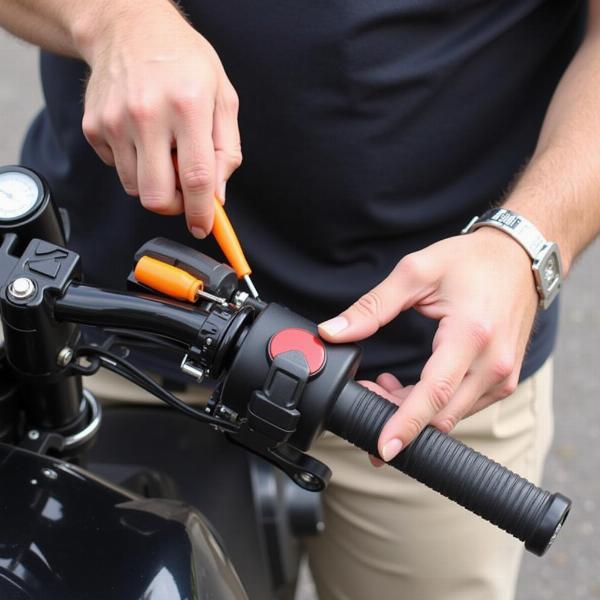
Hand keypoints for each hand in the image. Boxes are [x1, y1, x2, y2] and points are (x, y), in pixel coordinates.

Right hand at [80, 1, 240, 236]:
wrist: (128, 26)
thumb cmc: (182, 60)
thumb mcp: (223, 97)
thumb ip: (227, 150)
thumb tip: (218, 194)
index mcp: (187, 106)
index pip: (196, 179)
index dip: (202, 212)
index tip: (204, 226)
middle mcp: (147, 115)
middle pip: (157, 196)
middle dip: (175, 206)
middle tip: (184, 191)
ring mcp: (115, 121)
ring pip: (135, 188)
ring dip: (154, 183)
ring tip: (164, 152)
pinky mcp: (93, 126)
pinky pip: (116, 169)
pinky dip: (133, 165)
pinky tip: (142, 138)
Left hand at [318, 228, 538, 461]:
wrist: (519, 257)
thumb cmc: (471, 261)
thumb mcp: (415, 273)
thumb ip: (371, 307)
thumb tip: (332, 332)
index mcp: (471, 335)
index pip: (434, 394)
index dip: (405, 425)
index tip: (382, 449)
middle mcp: (493, 364)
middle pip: (441, 414)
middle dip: (397, 417)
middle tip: (366, 394)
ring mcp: (502, 376)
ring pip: (450, 416)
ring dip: (413, 412)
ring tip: (383, 384)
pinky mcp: (503, 381)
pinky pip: (463, 406)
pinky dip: (433, 405)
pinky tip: (411, 386)